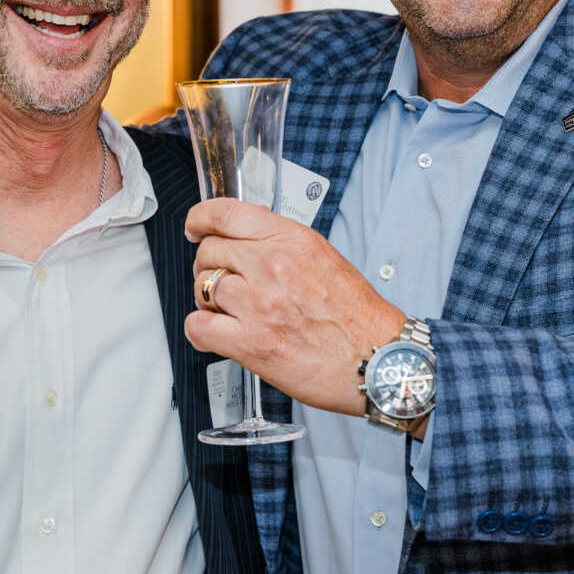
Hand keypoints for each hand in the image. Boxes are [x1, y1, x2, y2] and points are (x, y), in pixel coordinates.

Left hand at [184, 199, 403, 417]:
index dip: (201, 218)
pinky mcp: (251, 344)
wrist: (377, 359)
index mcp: (293, 241)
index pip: (227, 214)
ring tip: (227, 311)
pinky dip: (201, 330)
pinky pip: (199, 327)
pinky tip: (217, 333)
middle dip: (209, 266)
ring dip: (208, 300)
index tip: (196, 227)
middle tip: (221, 280)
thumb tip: (251, 232)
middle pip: (210, 252)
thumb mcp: (326, 258)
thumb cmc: (358, 316)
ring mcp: (259, 305)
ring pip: (202, 288)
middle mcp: (272, 267)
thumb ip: (286, 243)